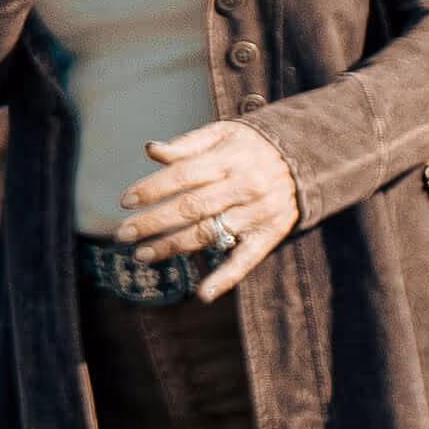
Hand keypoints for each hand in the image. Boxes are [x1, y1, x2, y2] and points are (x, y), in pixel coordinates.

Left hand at [116, 119, 299, 297]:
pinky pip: (248, 259)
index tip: (125, 202)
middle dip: (154, 222)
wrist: (305, 157)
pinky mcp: (271, 233)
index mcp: (231, 158)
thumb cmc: (250, 147)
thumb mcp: (223, 134)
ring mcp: (260, 212)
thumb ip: (187, 144)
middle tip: (123, 234)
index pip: (184, 175)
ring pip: (210, 233)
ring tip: (143, 254)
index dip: (152, 189)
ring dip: (173, 246)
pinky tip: (203, 293)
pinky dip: (227, 278)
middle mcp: (247, 185)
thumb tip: (150, 150)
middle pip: (192, 207)